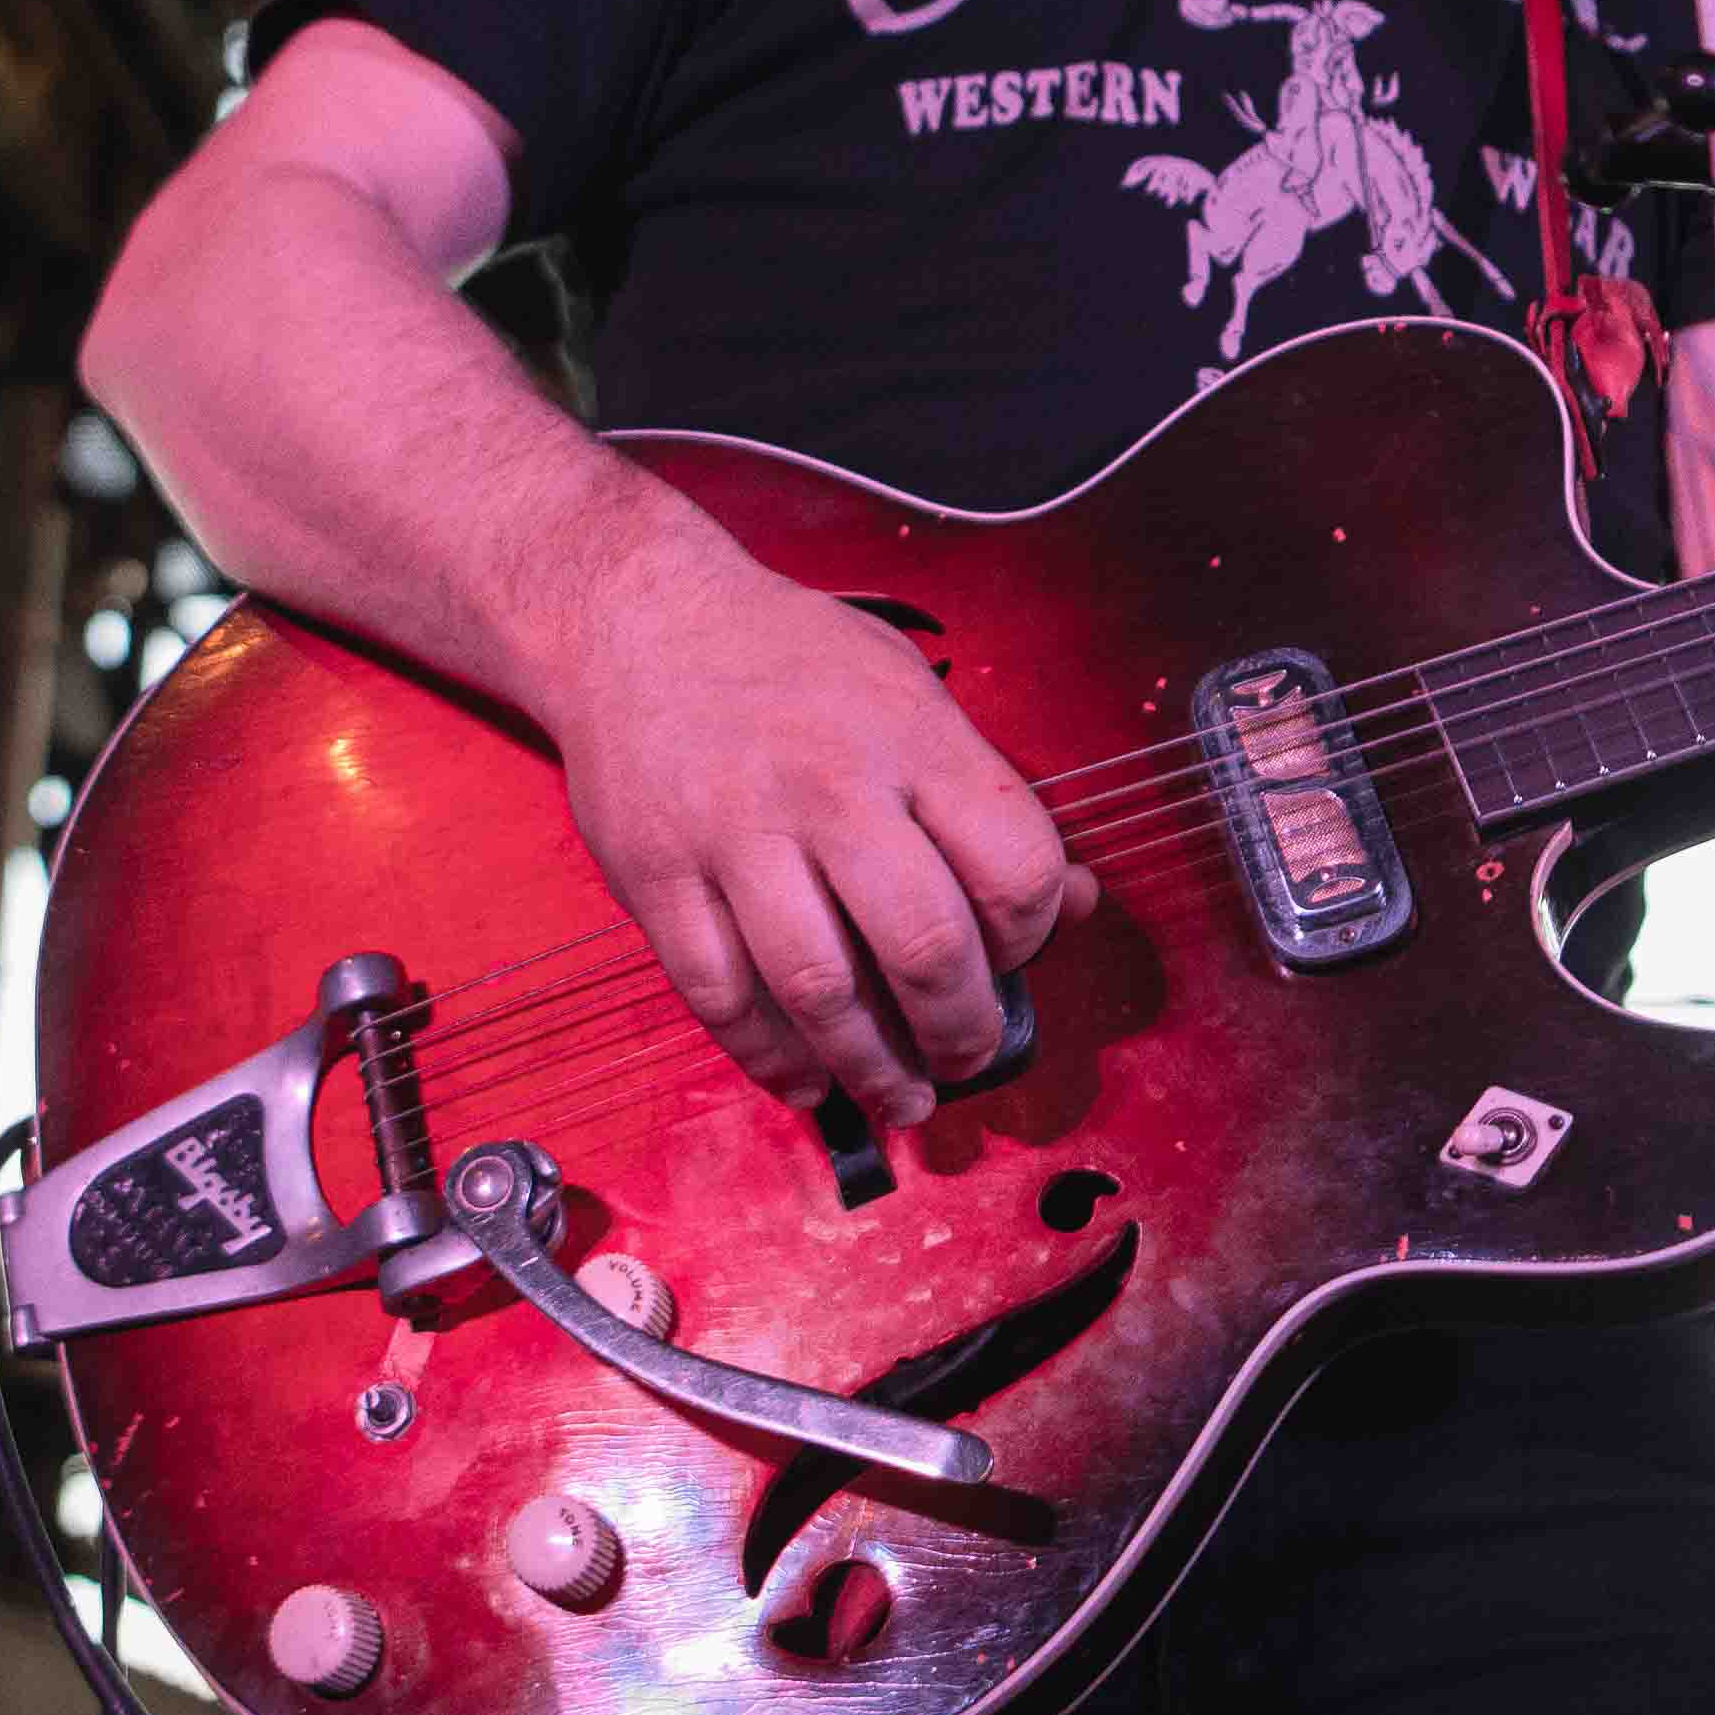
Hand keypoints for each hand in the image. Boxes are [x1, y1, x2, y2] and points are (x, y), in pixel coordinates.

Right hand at [538, 534, 1093, 1125]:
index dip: (1030, 938)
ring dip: (871, 1068)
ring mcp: (735, 835)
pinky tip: (806, 1078)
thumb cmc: (790, 662)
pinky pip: (722, 996)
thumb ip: (988, 797)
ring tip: (900, 1095)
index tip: (1012, 956)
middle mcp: (828, 788)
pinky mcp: (659, 876)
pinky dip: (769, 1058)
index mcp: (910, 739)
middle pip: (923, 945)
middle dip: (961, 1029)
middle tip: (966, 1053)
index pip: (1012, 868)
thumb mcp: (911, 693)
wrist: (642, 618)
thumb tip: (1073, 902)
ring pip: (819, 991)